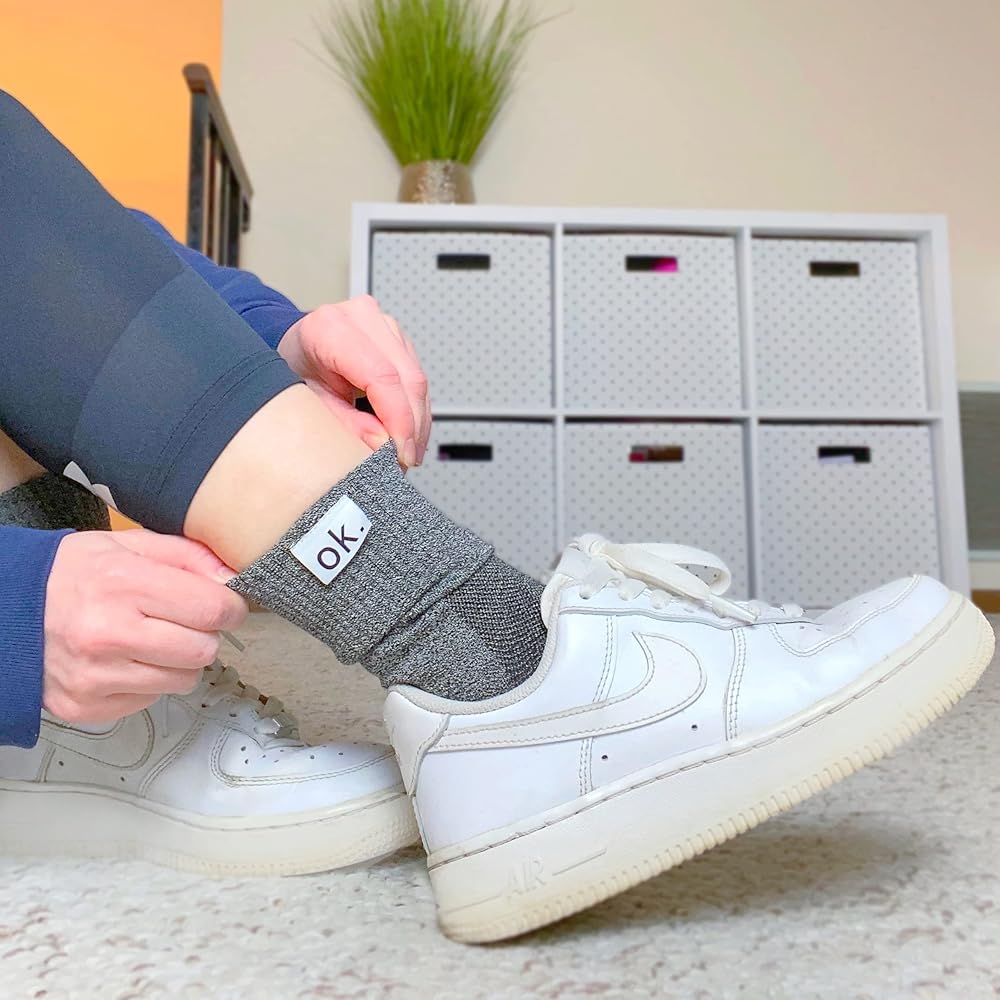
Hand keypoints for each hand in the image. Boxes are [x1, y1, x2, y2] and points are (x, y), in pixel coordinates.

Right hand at [43, 529, 247, 723]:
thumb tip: (231, 578)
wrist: (7, 609)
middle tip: (184, 622)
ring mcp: (96, 676)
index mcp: (124, 585)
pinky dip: (150, 680)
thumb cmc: (72, 574)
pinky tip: (126, 659)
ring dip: (180, 661)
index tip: (226, 605)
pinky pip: (152, 699)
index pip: (211, 609)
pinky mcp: (88, 706)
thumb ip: (187, 556)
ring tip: (151, 639)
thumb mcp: (129, 544)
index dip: (230, 608)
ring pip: (183, 680)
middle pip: (204, 650)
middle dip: (205, 634)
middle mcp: (109, 634)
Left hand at [277, 296, 430, 467]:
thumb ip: (347, 424)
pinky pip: (418, 377)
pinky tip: (409, 433)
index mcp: (331, 328)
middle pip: (408, 378)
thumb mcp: (312, 401)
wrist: (297, 346)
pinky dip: (416, 410)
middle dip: (412, 426)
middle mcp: (363, 319)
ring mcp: (385, 325)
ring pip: (418, 380)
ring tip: (406, 452)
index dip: (399, 419)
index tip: (402, 451)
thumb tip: (383, 445)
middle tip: (405, 460)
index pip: (383, 377)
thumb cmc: (298, 367)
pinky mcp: (399, 338)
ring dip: (418, 422)